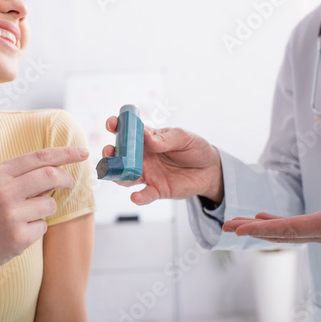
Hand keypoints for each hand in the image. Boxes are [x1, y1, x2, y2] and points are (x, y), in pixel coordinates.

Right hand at [0, 147, 88, 276]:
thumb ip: (25, 176)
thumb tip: (60, 168)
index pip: (40, 156)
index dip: (66, 153)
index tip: (84, 152)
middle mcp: (4, 190)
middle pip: (51, 175)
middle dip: (67, 179)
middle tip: (71, 184)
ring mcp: (11, 214)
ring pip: (51, 203)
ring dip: (47, 209)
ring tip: (27, 217)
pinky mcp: (18, 235)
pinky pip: (43, 226)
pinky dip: (37, 228)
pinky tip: (19, 233)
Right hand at [103, 116, 223, 204]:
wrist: (210, 170)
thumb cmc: (195, 148)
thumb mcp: (183, 138)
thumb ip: (164, 139)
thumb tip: (146, 136)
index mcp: (146, 139)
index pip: (127, 131)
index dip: (117, 126)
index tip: (112, 124)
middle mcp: (142, 156)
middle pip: (119, 155)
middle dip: (110, 153)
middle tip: (110, 151)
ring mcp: (147, 174)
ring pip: (124, 176)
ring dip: (116, 175)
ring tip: (116, 173)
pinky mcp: (156, 190)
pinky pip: (144, 195)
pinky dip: (139, 197)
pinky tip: (136, 197)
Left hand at [222, 177, 320, 246]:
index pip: (293, 230)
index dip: (265, 230)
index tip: (239, 231)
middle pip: (281, 233)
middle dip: (252, 230)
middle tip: (224, 227)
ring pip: (285, 231)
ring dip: (259, 227)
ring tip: (235, 223)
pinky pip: (295, 227)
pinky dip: (275, 223)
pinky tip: (263, 218)